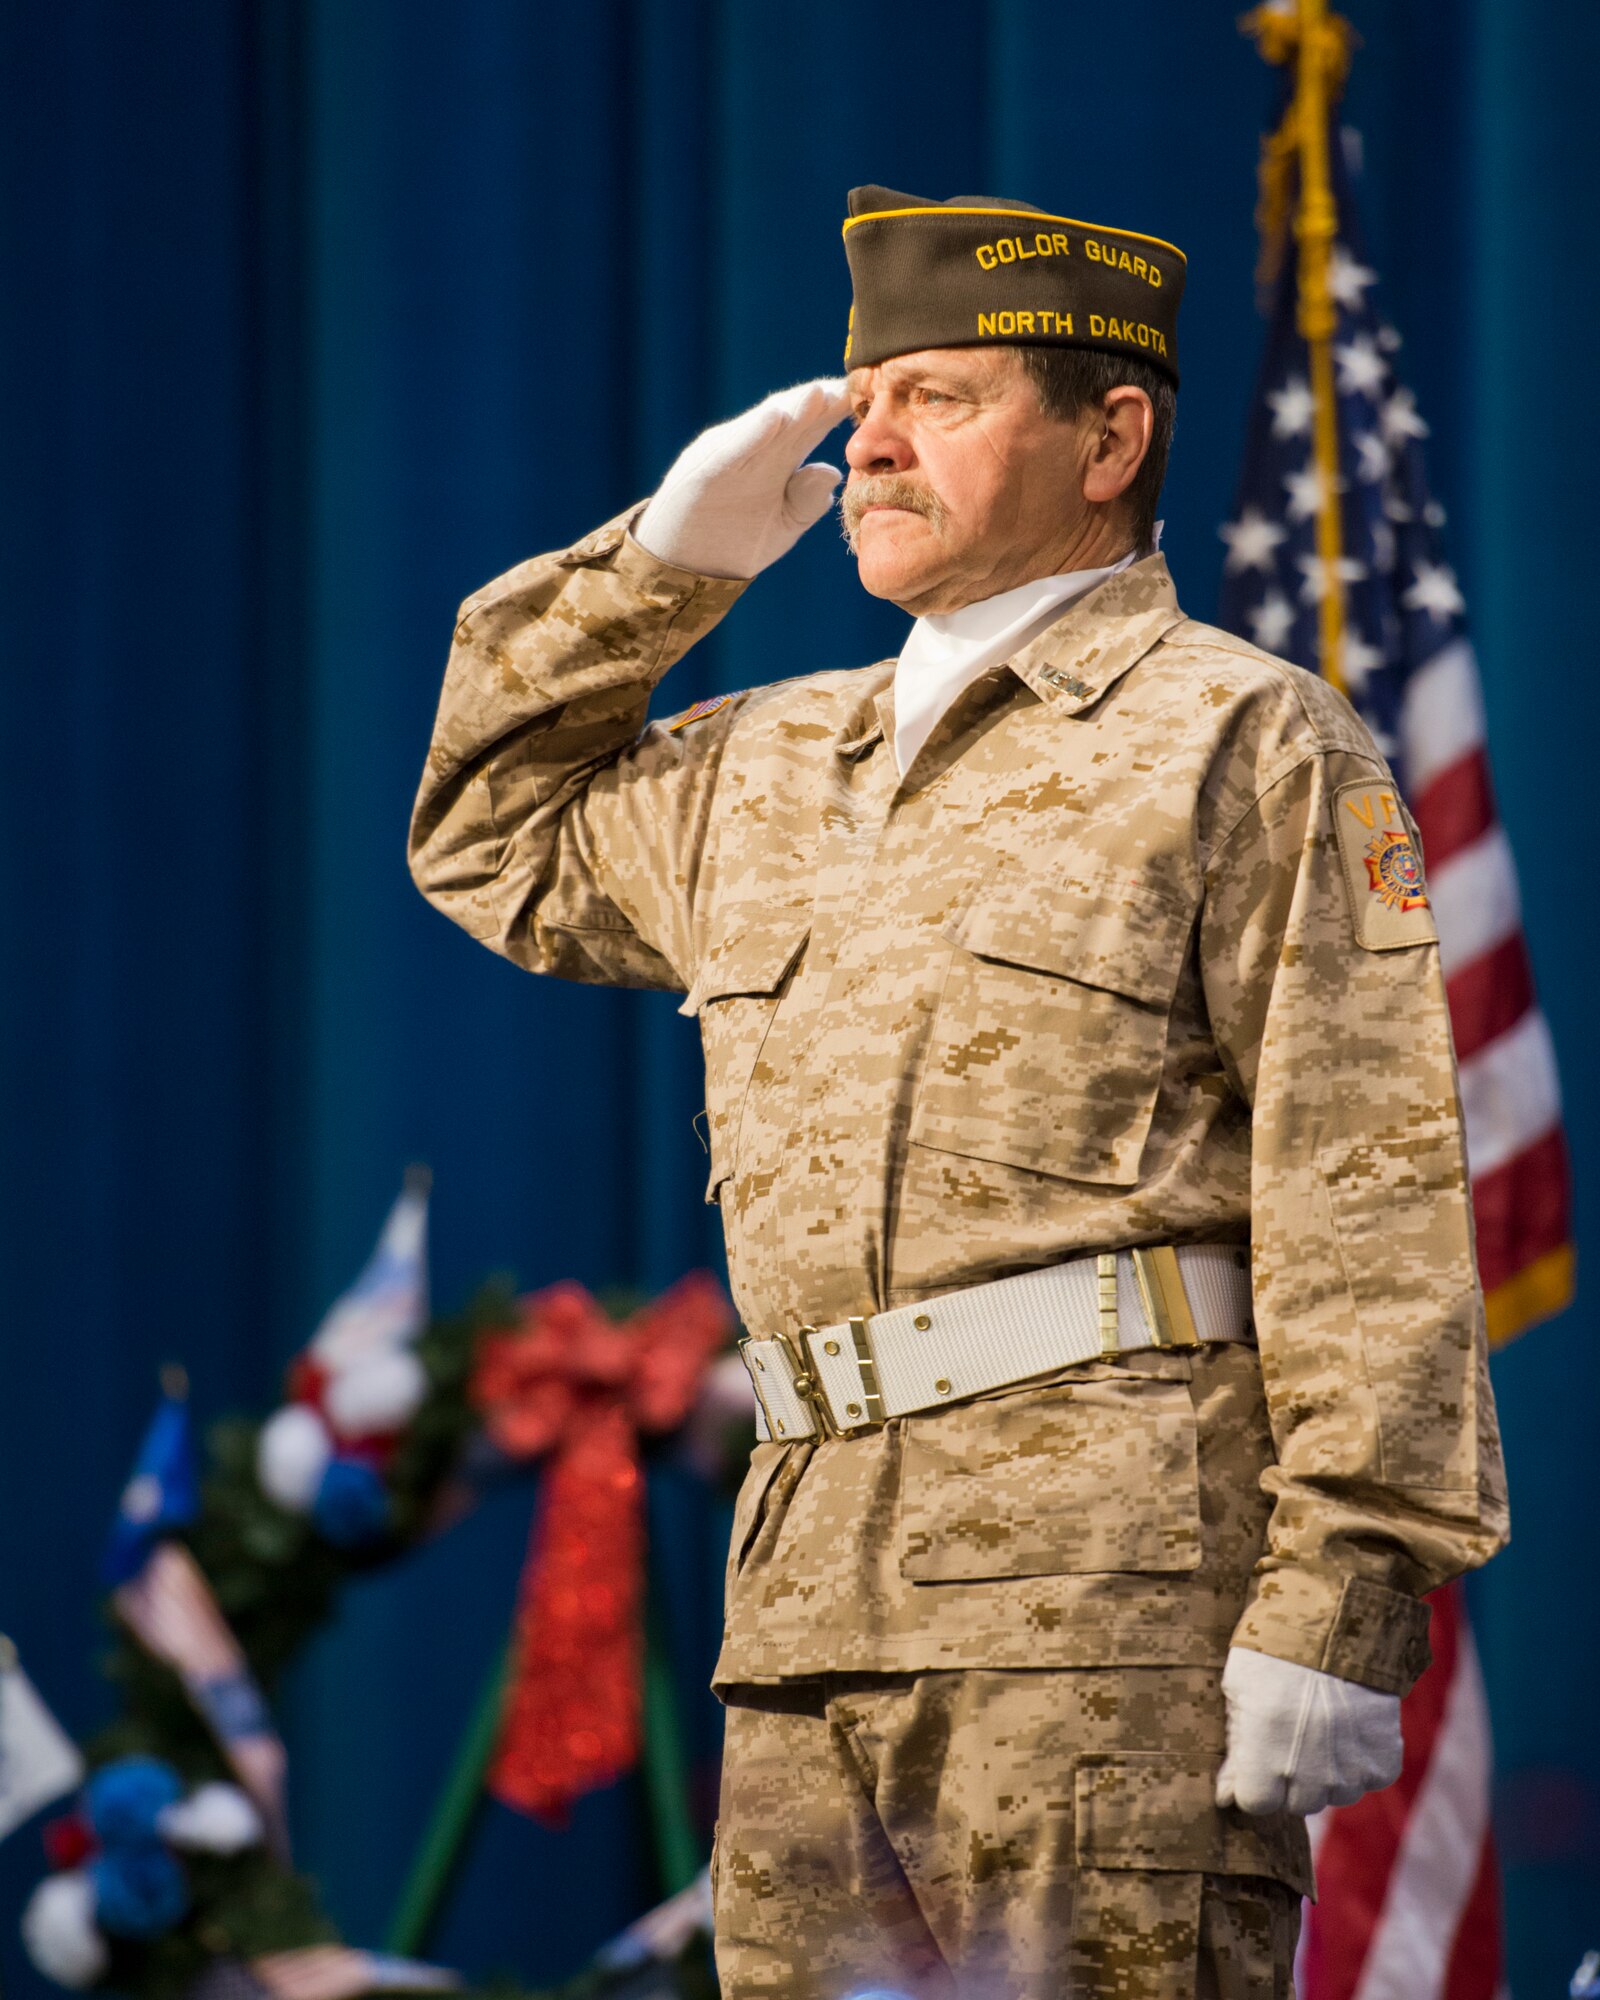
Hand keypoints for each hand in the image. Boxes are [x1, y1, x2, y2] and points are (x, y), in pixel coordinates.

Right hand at [634, 379, 850, 580]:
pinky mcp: (702, 473)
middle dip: (820, 402)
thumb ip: (806, 502)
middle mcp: (754, 450)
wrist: (686, 569)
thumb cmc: (734, 543)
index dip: (838, 413)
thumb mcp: (782, 527)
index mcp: (776, 460)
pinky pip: (730, 450)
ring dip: (791, 408)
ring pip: (764, 428)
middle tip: (852, 386)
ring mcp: (728, 457)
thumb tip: (833, 473)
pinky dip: (752, 434)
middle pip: (792, 419)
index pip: (811, 428)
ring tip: (818, 393)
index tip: (872, 401)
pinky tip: (774, 419)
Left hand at [1215, 1646, 1402, 1816]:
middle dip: (1288, 1778)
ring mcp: (1350, 1772)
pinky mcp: (1383, 1762)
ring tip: (1321, 1725)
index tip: (1256, 1757)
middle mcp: (1308, 1774)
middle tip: (1290, 1735)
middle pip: (1295, 1803)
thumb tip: (1226, 1795)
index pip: (1255, 1803)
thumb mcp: (1237, 1690)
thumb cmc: (1274, 1651)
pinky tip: (1349, 1725)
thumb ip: (1235, 1748)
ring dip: (1325, 1772)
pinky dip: (1359, 1760)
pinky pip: (1367, 1779)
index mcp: (1265, 1757)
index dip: (1253, 1781)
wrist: (1337, 1621)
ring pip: (1334, 1795)